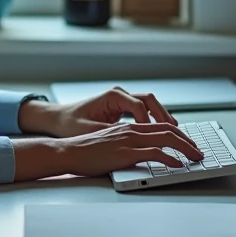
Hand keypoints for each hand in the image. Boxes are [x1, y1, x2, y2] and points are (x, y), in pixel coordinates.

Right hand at [12, 123, 203, 180]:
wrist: (68, 152)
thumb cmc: (85, 152)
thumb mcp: (110, 144)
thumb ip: (127, 146)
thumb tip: (143, 156)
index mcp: (129, 127)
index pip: (161, 127)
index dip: (179, 135)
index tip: (189, 144)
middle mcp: (132, 129)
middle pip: (168, 131)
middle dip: (187, 141)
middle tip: (199, 152)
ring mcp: (129, 140)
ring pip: (166, 139)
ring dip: (185, 148)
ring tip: (195, 158)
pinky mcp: (125, 152)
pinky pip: (154, 153)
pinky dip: (170, 158)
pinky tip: (178, 165)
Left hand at [18, 87, 178, 137]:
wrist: (58, 118)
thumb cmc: (70, 124)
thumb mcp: (89, 131)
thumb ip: (110, 134)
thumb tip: (129, 141)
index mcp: (112, 96)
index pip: (138, 106)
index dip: (148, 122)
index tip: (155, 136)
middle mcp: (120, 95)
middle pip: (149, 100)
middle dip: (164, 116)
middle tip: (176, 131)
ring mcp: (122, 100)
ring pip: (149, 104)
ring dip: (162, 117)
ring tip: (176, 132)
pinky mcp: (122, 108)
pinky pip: (144, 111)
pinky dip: (154, 120)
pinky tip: (163, 132)